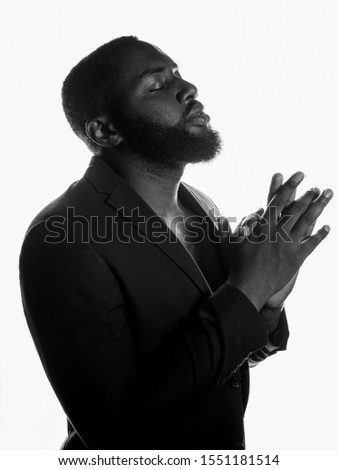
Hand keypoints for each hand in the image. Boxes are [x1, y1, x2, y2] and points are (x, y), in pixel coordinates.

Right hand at [226, 171, 332, 310]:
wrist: (249, 287)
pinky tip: (327, 226)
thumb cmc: (237, 265)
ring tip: (326, 196)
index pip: (278, 201)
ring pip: (307, 222)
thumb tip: (221, 216)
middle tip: (316, 187)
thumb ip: (226, 228)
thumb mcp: (228, 244)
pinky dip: (320, 235)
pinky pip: (312, 244)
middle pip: (296, 209)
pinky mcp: (296, 259)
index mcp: (263, 227)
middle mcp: (278, 233)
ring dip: (318, 208)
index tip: (298, 176)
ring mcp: (289, 246)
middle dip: (308, 196)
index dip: (289, 186)